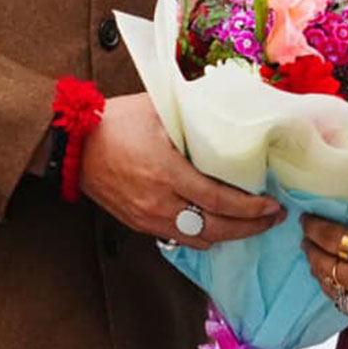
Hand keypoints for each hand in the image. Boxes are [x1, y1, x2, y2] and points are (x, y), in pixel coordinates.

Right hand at [80, 93, 283, 245]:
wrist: (74, 146)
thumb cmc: (115, 122)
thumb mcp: (157, 109)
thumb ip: (193, 114)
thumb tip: (228, 108)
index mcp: (167, 173)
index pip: (220, 202)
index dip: (251, 208)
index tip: (273, 205)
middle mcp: (159, 203)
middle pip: (216, 228)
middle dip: (251, 227)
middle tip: (273, 218)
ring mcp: (148, 218)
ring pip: (200, 240)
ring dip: (230, 235)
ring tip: (251, 223)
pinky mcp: (140, 224)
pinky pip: (180, 239)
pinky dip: (205, 235)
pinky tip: (219, 224)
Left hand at [301, 215, 347, 335]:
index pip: (330, 236)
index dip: (314, 226)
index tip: (307, 219)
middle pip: (322, 265)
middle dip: (311, 249)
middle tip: (307, 239)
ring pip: (331, 290)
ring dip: (321, 274)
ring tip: (319, 261)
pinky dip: (341, 294)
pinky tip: (341, 284)